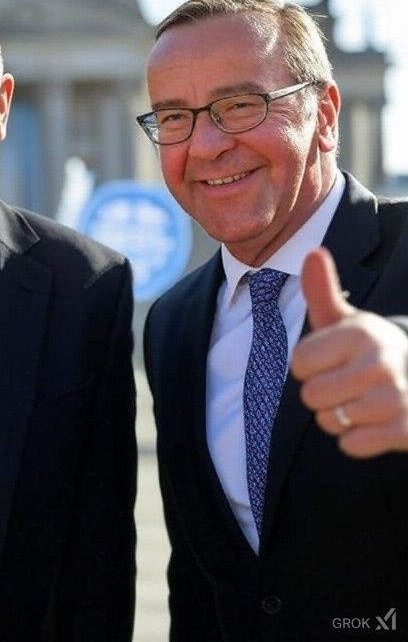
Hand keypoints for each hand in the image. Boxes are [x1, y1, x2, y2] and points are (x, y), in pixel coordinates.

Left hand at [292, 247, 407, 456]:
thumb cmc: (368, 351)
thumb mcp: (345, 321)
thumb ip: (322, 291)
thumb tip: (312, 252)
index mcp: (360, 333)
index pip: (300, 362)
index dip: (308, 367)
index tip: (331, 361)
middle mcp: (380, 361)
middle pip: (311, 396)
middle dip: (320, 396)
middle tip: (346, 386)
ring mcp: (396, 396)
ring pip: (330, 422)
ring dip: (338, 419)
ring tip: (361, 402)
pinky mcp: (405, 429)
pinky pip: (352, 445)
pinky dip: (355, 440)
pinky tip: (374, 424)